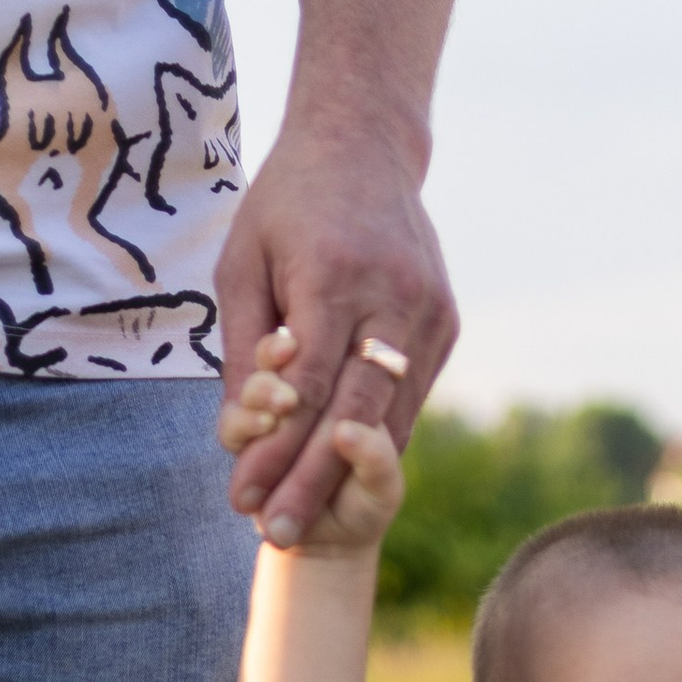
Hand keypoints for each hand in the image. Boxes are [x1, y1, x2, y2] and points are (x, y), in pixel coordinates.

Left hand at [213, 102, 455, 535]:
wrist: (364, 145)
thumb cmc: (287, 204)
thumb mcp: (243, 264)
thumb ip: (242, 349)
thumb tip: (236, 435)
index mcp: (334, 277)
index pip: (307, 388)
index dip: (275, 452)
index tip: (242, 501)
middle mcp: (393, 298)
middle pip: (354, 415)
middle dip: (312, 483)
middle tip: (276, 537)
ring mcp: (429, 313)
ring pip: (389, 415)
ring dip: (344, 474)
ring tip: (303, 518)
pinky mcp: (446, 323)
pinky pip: (408, 397)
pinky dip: (374, 438)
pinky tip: (341, 475)